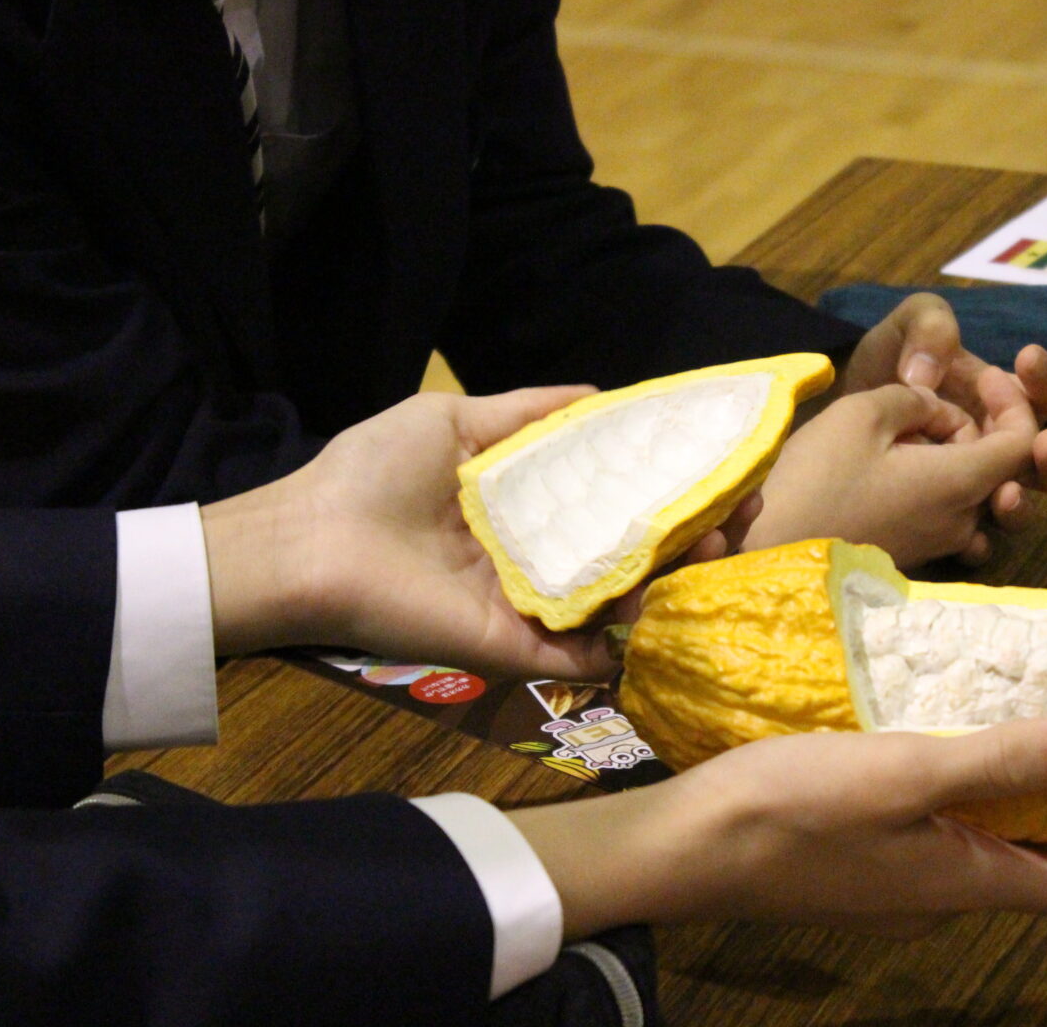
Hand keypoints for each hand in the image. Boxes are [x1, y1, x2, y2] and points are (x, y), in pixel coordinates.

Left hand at [200, 388, 755, 681]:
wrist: (309, 542)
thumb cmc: (372, 473)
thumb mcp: (453, 420)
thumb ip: (527, 412)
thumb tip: (602, 393)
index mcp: (523, 503)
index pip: (611, 495)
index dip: (665, 484)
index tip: (719, 469)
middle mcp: (536, 555)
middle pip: (627, 550)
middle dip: (687, 537)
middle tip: (737, 521)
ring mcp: (529, 604)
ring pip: (617, 600)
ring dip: (671, 585)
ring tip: (714, 557)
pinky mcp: (512, 645)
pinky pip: (578, 652)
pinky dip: (622, 647)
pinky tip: (667, 616)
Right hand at [510, 717, 1046, 941]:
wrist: (684, 845)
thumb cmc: (797, 808)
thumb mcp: (907, 769)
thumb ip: (1001, 761)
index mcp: (960, 884)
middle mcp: (930, 900)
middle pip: (1018, 864)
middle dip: (1045, 801)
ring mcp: (882, 891)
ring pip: (963, 847)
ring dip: (986, 793)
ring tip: (983, 719)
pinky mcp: (843, 871)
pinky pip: (914, 837)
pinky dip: (933, 796)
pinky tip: (907, 742)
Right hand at [745, 384, 1039, 565]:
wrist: (766, 553)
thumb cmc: (815, 480)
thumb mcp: (862, 412)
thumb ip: (913, 397)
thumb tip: (931, 406)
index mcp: (960, 482)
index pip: (1024, 441)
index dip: (1012, 401)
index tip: (978, 376)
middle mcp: (962, 521)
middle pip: (999, 465)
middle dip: (974, 423)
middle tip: (920, 404)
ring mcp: (937, 544)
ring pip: (972, 490)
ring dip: (951, 453)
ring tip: (900, 434)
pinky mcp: (910, 555)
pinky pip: (946, 515)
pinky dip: (935, 485)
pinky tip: (894, 468)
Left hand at [840, 292, 1046, 530]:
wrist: (838, 415)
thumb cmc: (884, 367)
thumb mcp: (903, 330)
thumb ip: (929, 326)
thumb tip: (927, 375)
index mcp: (1000, 400)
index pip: (1043, 394)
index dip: (1044, 379)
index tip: (1025, 357)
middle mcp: (997, 448)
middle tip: (1046, 444)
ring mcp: (975, 490)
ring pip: (1017, 506)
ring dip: (1021, 503)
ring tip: (1005, 494)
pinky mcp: (945, 526)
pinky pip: (973, 545)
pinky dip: (977, 546)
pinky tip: (970, 542)